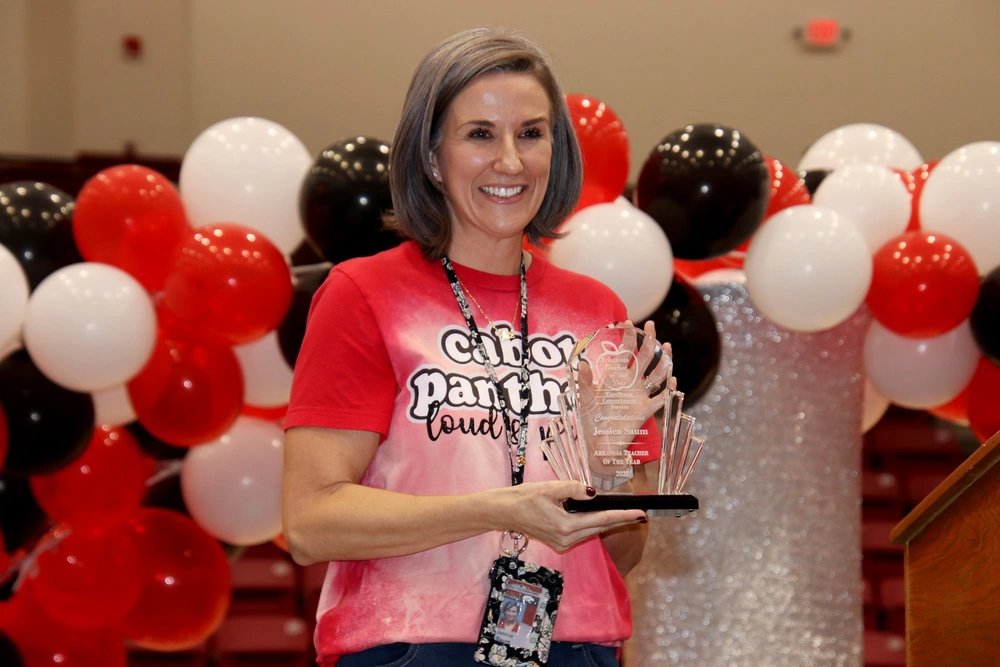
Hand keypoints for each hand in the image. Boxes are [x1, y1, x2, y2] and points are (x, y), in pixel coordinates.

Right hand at [487, 480, 645, 552]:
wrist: (505, 512)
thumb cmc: (525, 497)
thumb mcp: (550, 488)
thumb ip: (574, 488)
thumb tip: (593, 493)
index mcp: (565, 526)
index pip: (601, 520)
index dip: (623, 516)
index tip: (641, 514)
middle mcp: (566, 539)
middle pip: (599, 528)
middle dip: (619, 521)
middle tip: (639, 514)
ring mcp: (562, 544)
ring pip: (591, 532)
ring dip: (606, 524)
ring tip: (624, 515)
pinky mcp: (558, 544)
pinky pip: (581, 534)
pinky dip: (592, 526)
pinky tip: (600, 519)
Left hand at [573, 321, 672, 475]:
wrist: (597, 444)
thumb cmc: (589, 420)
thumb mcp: (584, 398)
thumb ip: (584, 381)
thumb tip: (582, 364)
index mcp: (615, 376)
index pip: (624, 352)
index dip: (627, 337)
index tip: (629, 323)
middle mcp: (629, 383)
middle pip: (643, 357)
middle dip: (648, 341)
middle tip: (651, 325)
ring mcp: (639, 396)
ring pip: (656, 374)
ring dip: (662, 361)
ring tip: (667, 346)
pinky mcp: (644, 411)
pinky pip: (660, 399)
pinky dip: (668, 391)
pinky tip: (672, 380)